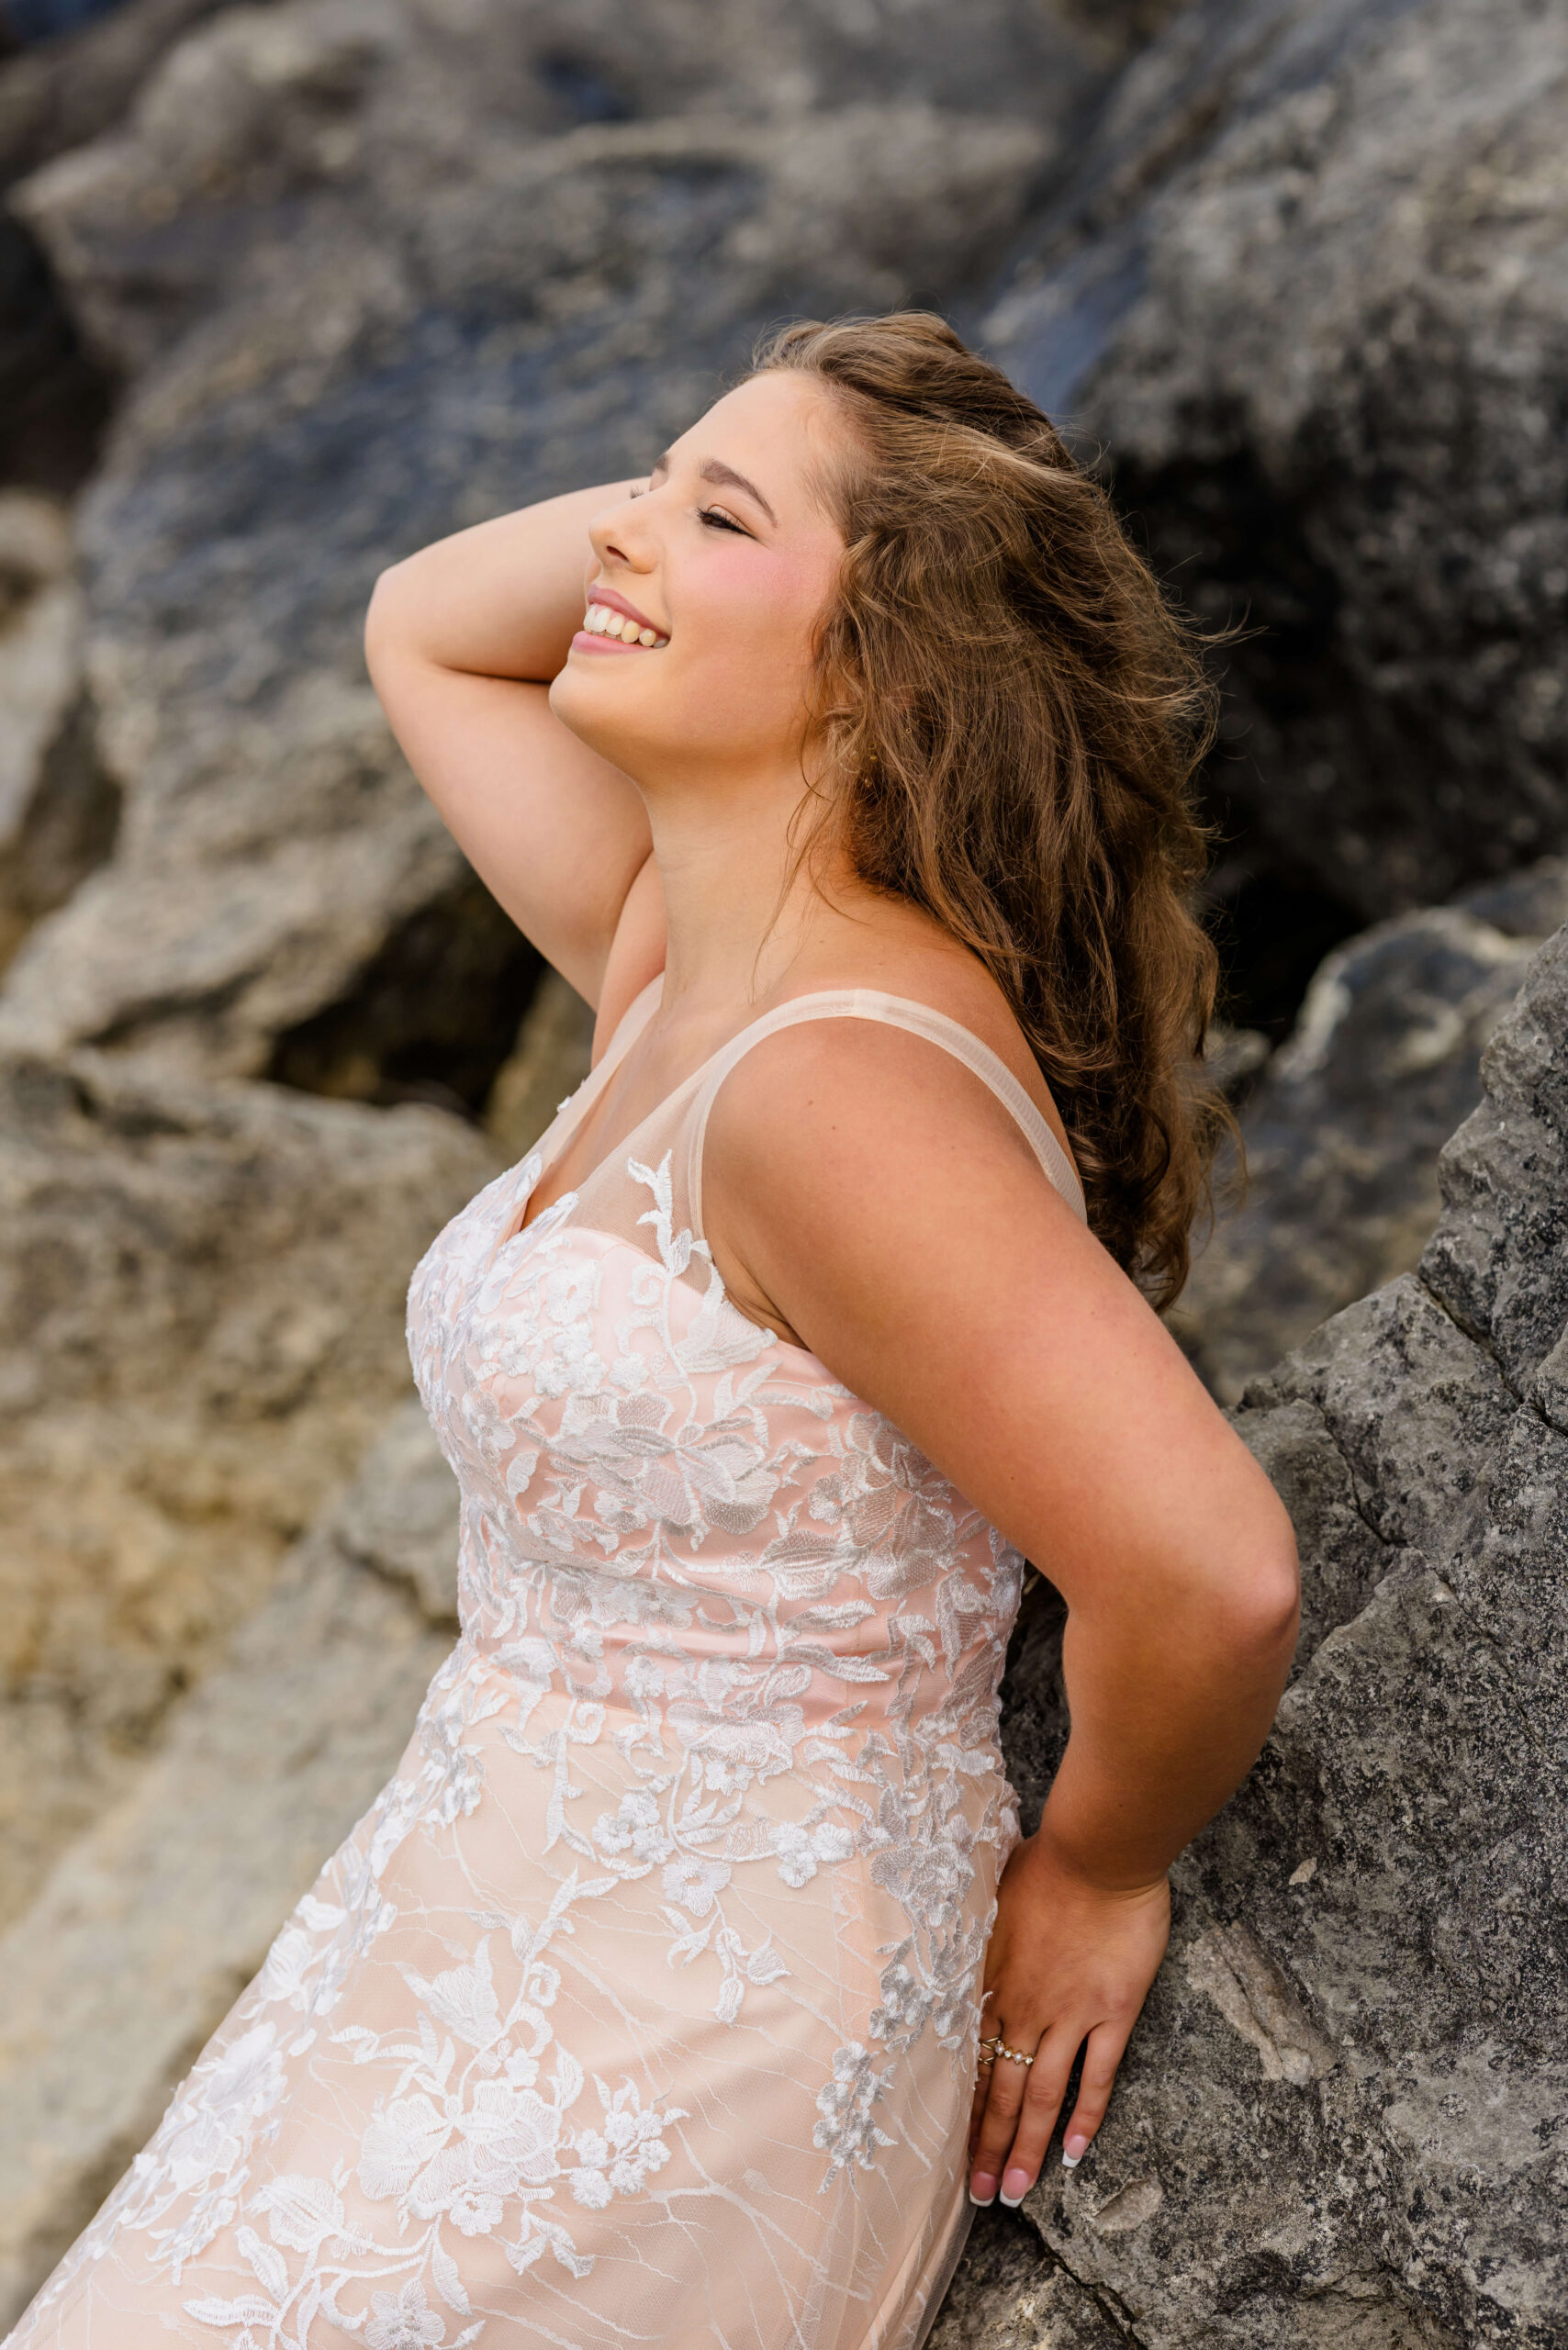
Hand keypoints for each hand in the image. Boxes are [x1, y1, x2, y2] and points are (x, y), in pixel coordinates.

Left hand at [967, 1826, 1169, 2206]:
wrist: (1099, 1853)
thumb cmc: (1045, 1864)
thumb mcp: (992, 1898)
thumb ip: (977, 1935)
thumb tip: (950, 1939)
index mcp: (993, 1983)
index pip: (971, 2060)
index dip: (961, 2106)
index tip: (946, 2146)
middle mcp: (1025, 2008)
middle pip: (1002, 2091)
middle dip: (986, 2145)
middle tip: (976, 2194)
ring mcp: (1070, 2015)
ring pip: (1043, 2096)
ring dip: (1027, 2148)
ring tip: (1013, 2193)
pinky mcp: (1112, 2013)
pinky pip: (1097, 2076)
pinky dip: (1085, 2118)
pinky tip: (1075, 2155)